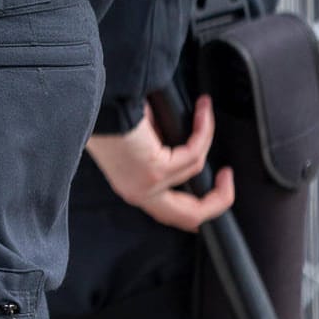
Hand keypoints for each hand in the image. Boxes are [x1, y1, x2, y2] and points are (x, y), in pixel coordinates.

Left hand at [84, 95, 236, 232]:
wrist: (91, 102)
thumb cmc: (109, 115)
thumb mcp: (139, 140)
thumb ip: (163, 149)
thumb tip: (186, 139)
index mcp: (134, 188)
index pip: (173, 214)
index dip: (201, 203)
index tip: (214, 180)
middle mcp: (139, 193)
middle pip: (191, 216)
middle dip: (219, 199)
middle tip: (227, 177)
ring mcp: (147, 185)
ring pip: (197, 176)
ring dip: (207, 139)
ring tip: (205, 113)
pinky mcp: (154, 170)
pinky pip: (193, 154)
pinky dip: (203, 131)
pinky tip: (202, 111)